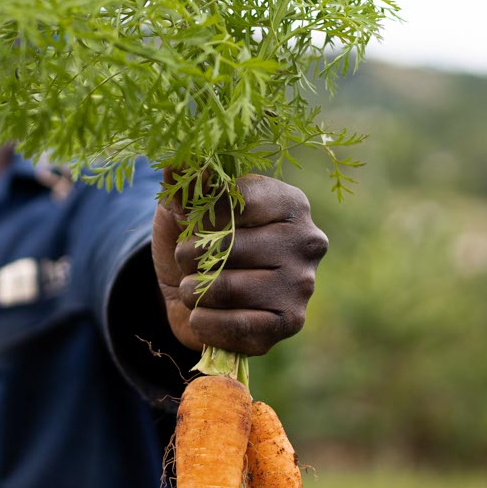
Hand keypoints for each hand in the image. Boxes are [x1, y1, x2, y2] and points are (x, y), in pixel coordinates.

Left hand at [152, 173, 329, 355]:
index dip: (201, 215)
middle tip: (186, 262)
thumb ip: (183, 183)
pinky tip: (200, 315)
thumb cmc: (196, 243)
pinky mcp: (290, 323)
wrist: (194, 297)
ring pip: (227, 287)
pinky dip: (204, 322)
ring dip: (193, 291)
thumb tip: (178, 161)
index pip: (238, 200)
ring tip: (192, 289)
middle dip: (190, 257)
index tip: (191, 223)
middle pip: (229, 245)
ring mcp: (303, 285)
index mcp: (289, 202)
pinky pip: (235, 326)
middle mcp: (307, 240)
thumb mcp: (183, 208)